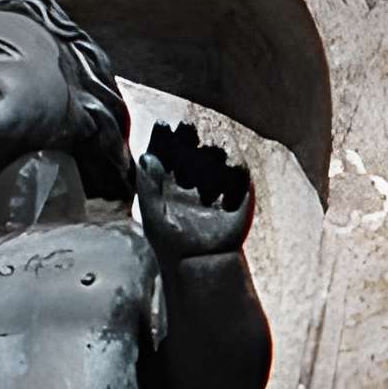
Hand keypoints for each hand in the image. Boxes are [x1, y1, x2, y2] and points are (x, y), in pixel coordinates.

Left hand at [135, 119, 253, 258]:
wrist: (200, 262)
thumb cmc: (169, 239)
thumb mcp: (151, 213)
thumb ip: (147, 185)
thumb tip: (147, 156)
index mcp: (169, 176)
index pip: (167, 146)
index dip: (166, 134)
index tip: (165, 126)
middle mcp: (192, 175)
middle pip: (193, 145)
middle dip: (191, 137)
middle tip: (188, 134)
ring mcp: (216, 183)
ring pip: (216, 155)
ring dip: (213, 152)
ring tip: (208, 155)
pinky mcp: (237, 194)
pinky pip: (240, 175)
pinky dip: (236, 169)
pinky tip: (229, 171)